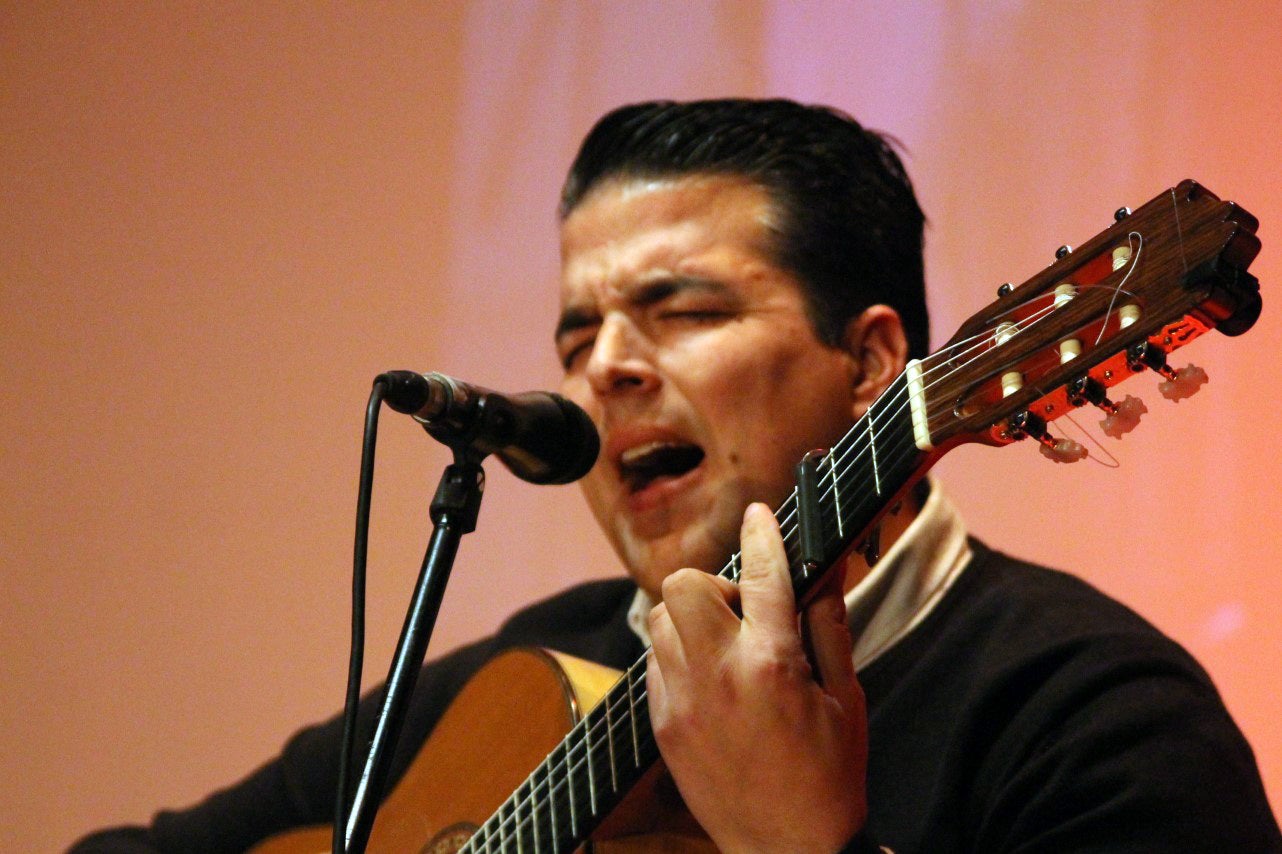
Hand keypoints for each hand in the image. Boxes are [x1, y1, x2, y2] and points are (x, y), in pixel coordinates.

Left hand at [646, 502, 867, 852]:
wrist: (786, 852)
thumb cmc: (829, 778)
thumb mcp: (847, 699)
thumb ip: (829, 629)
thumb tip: (823, 573)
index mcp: (772, 664)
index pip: (762, 575)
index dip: (761, 534)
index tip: (758, 516)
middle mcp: (718, 674)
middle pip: (682, 584)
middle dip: (713, 585)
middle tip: (745, 614)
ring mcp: (683, 700)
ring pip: (658, 618)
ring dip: (690, 617)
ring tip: (725, 645)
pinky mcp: (663, 724)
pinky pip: (655, 660)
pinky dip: (678, 654)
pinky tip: (710, 678)